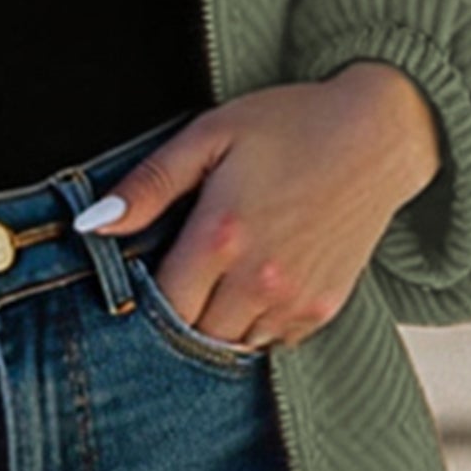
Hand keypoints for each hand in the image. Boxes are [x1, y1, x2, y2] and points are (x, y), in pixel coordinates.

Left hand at [78, 65, 442, 349]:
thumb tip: (91, 226)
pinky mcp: (325, 309)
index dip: (141, 295)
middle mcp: (259, 280)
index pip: (161, 303)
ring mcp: (296, 300)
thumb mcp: (208, 136)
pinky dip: (254, 325)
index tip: (140, 273)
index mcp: (221, 236)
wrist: (378, 135)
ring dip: (214, 323)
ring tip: (215, 277)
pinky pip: (273, 343)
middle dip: (176, 313)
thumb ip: (148, 186)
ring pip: (232, 345)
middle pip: (194, 335)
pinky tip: (251, 283)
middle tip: (176, 273)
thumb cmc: (288, 125)